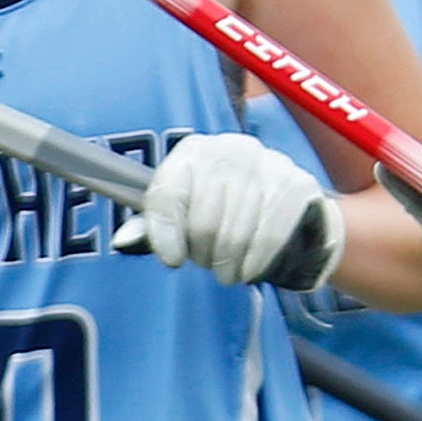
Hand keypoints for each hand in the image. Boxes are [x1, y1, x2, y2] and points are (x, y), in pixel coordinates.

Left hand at [111, 133, 342, 288]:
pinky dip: (256, 263)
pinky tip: (250, 270)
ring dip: (229, 265)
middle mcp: (231, 149)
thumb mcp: (188, 211)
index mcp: (194, 151)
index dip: (165, 234)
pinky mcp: (297, 185)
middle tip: (209, 263)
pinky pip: (270, 238)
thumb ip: (156, 225)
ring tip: (229, 272)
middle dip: (204, 254)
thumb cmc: (228, 211)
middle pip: (203, 222)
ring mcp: (268, 164)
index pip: (167, 195)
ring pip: (236, 235)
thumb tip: (124, 240)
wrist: (293, 205)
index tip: (172, 259)